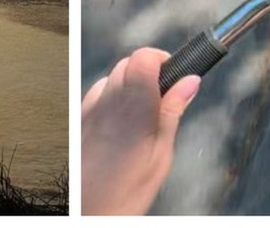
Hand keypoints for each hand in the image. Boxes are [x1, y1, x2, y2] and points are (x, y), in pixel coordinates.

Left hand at [80, 48, 200, 215]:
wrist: (87, 213)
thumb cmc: (126, 192)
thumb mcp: (161, 154)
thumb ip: (173, 111)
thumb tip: (190, 81)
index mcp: (134, 106)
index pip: (143, 57)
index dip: (161, 60)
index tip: (174, 73)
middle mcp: (107, 102)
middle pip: (128, 63)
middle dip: (149, 72)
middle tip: (164, 98)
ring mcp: (89, 109)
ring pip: (112, 77)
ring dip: (129, 84)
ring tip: (143, 115)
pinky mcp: (79, 119)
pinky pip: (97, 94)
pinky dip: (111, 98)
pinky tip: (121, 122)